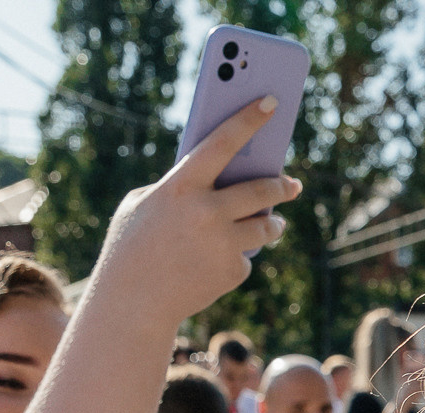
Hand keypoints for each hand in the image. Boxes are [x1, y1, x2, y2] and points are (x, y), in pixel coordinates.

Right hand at [96, 98, 300, 330]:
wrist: (132, 301)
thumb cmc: (133, 245)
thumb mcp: (144, 204)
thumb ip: (180, 188)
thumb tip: (223, 177)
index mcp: (180, 186)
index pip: (222, 142)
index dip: (249, 119)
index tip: (271, 101)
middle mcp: (207, 211)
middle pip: (262, 190)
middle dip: (282, 186)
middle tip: (292, 184)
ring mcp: (223, 242)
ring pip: (266, 227)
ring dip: (272, 224)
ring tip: (272, 223)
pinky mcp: (233, 270)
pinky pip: (246, 257)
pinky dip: (237, 258)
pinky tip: (217, 264)